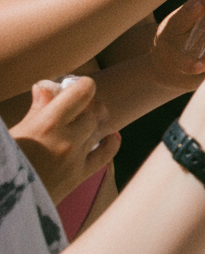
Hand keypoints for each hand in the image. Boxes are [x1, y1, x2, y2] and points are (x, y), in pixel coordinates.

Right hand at [9, 76, 118, 204]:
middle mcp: (67, 139)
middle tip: (72, 109)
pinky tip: (105, 136)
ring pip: (99, 127)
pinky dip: (110, 141)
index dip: (81, 85)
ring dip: (92, 122)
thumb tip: (46, 86)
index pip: (84, 91)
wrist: (2, 204)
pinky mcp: (79, 176)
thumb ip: (37, 109)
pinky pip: (107, 153)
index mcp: (48, 124)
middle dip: (86, 105)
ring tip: (78, 124)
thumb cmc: (4, 163)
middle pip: (95, 109)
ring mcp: (75, 158)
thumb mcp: (15, 132)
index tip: (71, 88)